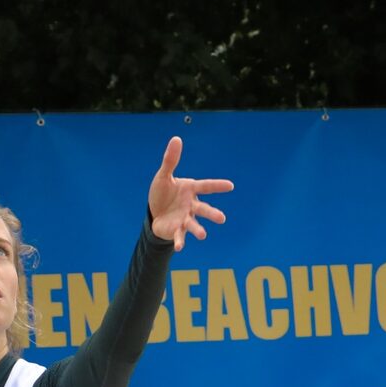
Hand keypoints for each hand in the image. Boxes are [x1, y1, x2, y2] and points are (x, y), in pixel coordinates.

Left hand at [147, 136, 232, 250]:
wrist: (154, 213)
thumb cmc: (163, 193)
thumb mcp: (163, 176)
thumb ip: (171, 160)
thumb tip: (176, 138)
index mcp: (190, 190)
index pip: (206, 186)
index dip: (217, 186)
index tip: (230, 186)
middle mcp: (191, 205)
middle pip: (204, 209)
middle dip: (212, 214)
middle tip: (222, 219)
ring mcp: (185, 219)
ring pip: (194, 224)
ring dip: (198, 230)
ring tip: (203, 235)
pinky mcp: (176, 230)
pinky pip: (179, 236)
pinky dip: (180, 241)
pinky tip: (179, 247)